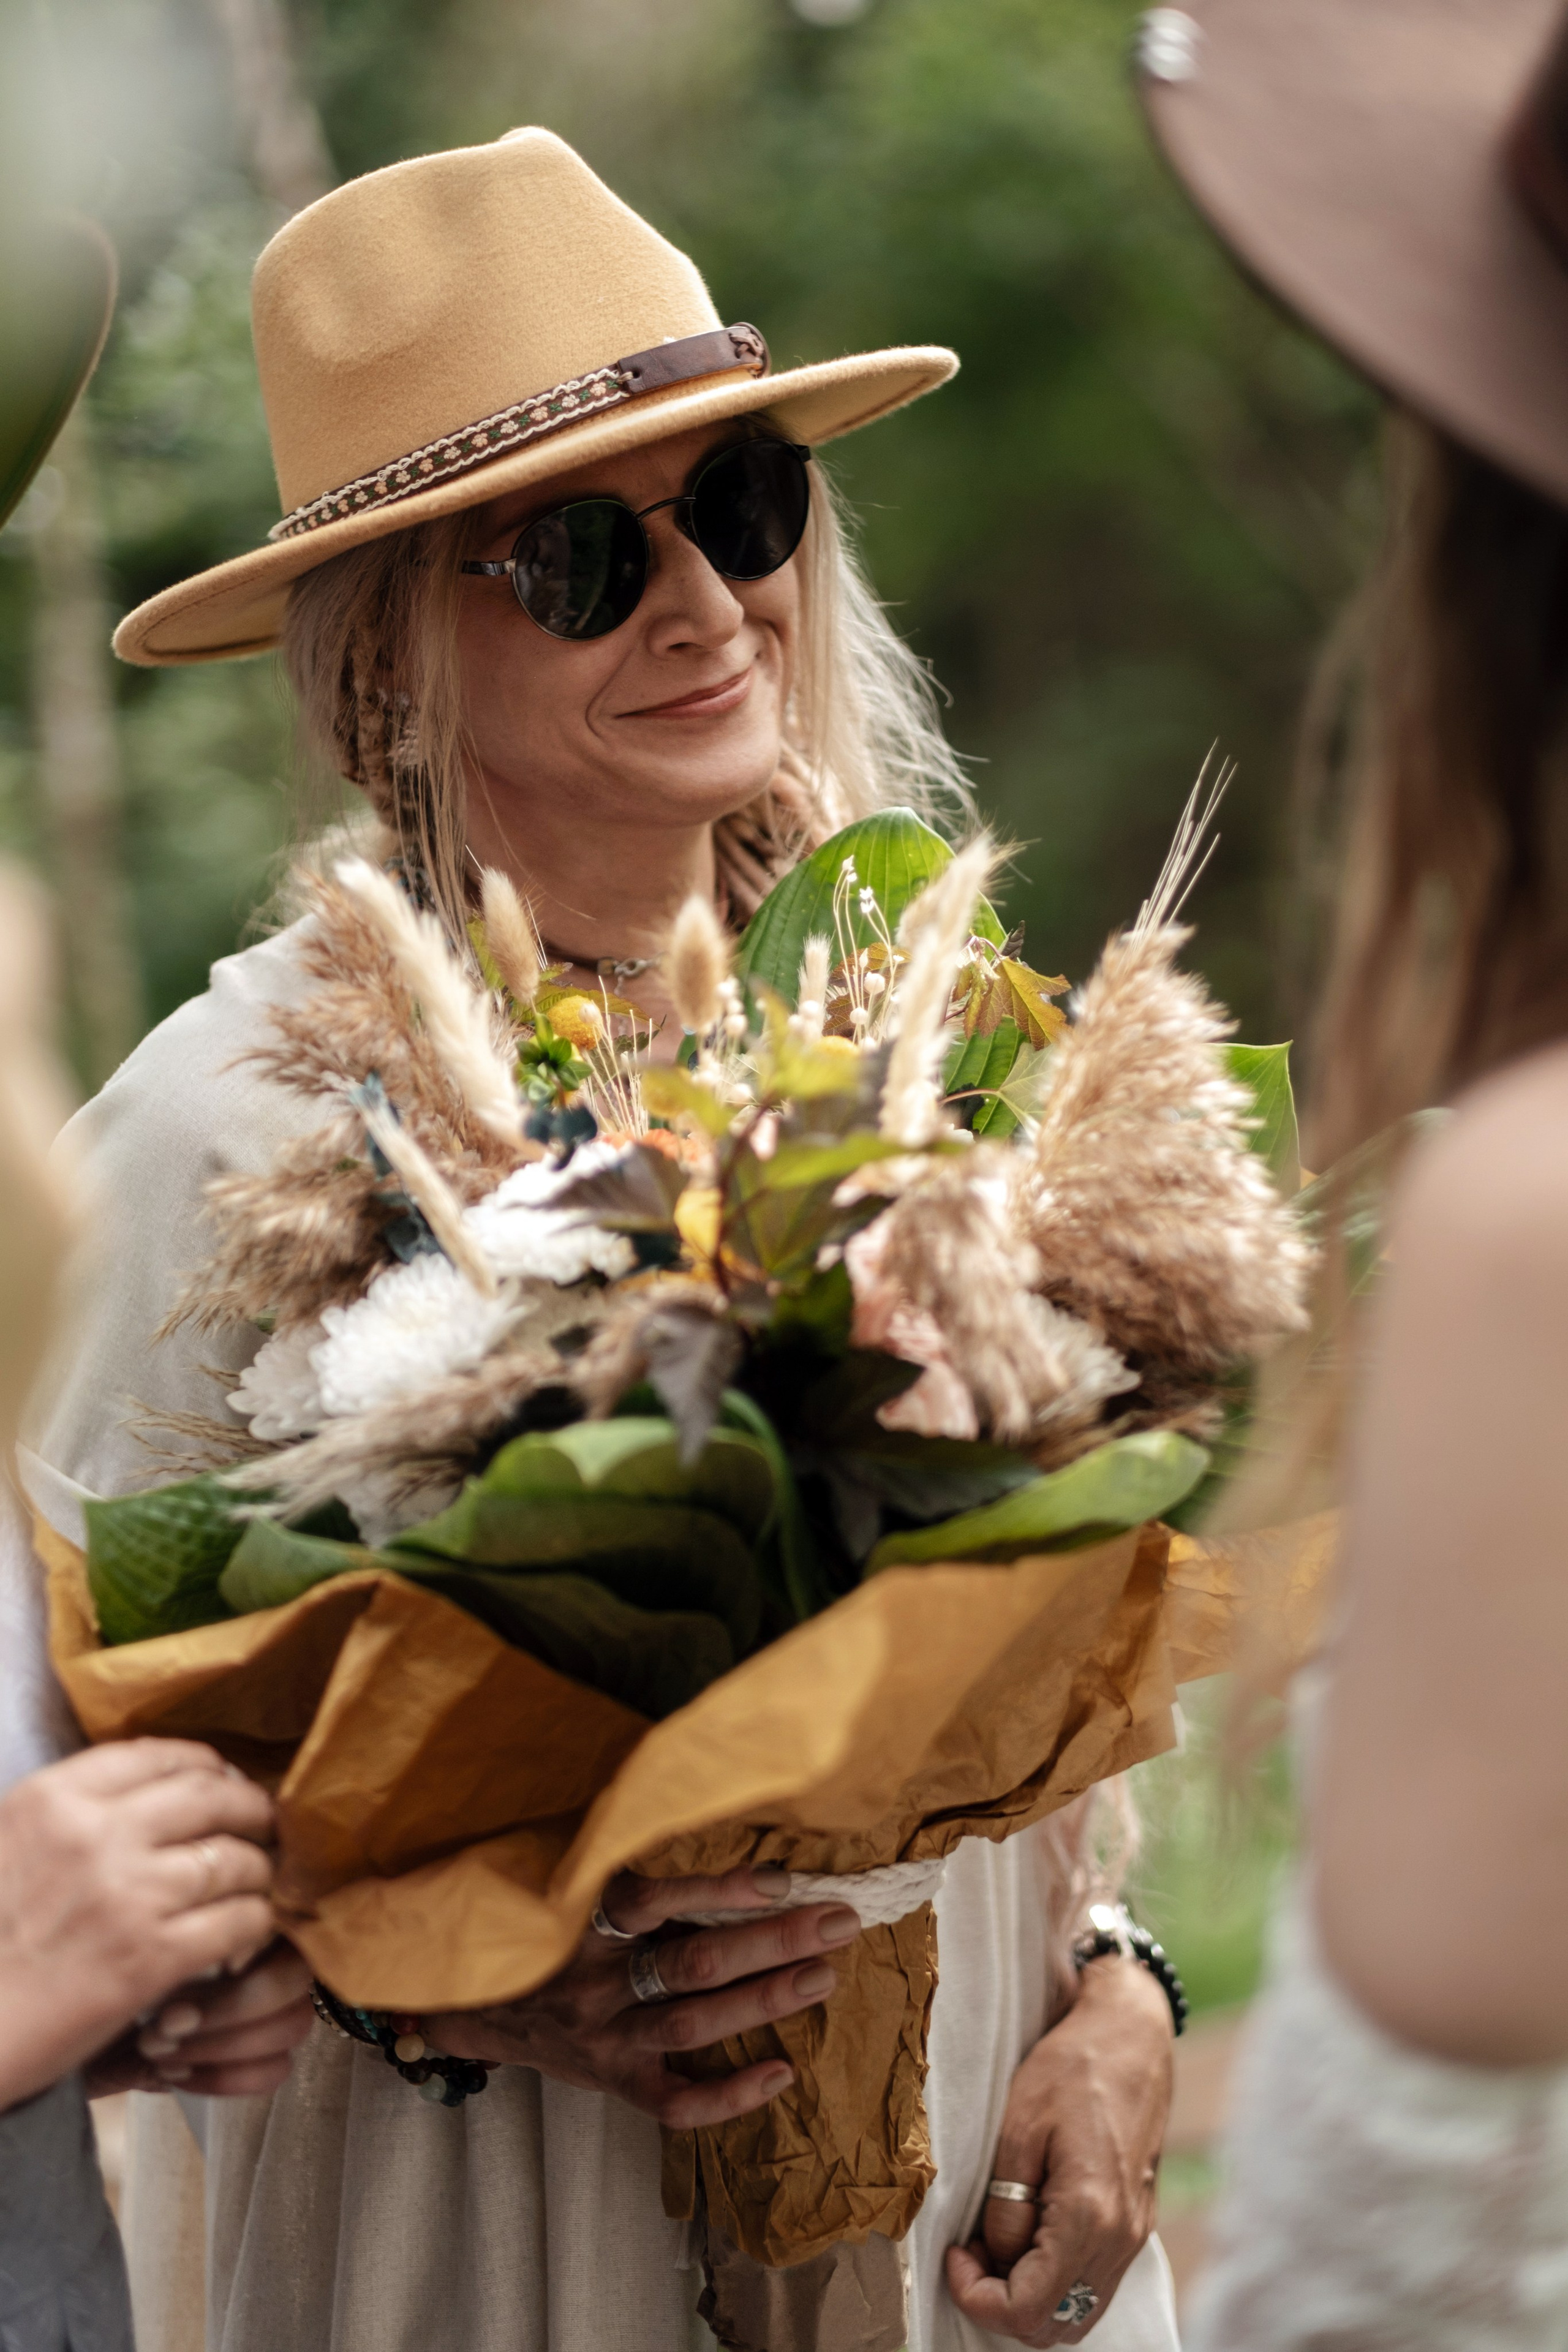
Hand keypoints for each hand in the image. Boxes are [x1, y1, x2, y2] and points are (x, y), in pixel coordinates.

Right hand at [0, 1738, 277, 2110]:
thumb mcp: (11, 1841)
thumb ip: (74, 1809)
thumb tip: (154, 1790)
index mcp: (53, 1798)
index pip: (159, 1754)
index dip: (206, 1767)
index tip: (223, 1782)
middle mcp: (95, 1834)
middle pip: (210, 1797)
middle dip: (251, 1808)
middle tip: (265, 1824)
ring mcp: (128, 1894)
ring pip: (235, 1858)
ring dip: (258, 1869)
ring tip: (259, 1879)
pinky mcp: (153, 1956)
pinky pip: (238, 1920)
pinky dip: (255, 1922)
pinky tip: (249, 1929)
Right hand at [427, 1865, 859, 2129]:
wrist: (472, 1999)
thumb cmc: (537, 1920)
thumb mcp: (563, 1872)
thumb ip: (618, 1847)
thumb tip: (691, 1791)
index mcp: (582, 1918)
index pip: (654, 1900)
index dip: (720, 1889)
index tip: (780, 1877)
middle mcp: (594, 1981)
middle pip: (693, 1965)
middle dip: (772, 1942)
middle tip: (836, 1924)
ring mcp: (604, 2036)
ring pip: (693, 2024)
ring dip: (763, 1999)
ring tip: (821, 1975)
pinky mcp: (612, 2080)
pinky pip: (674, 2100)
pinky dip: (729, 2094)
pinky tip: (782, 2074)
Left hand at [945, 1954, 1173, 2343]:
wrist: (1131, 2036)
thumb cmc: (1073, 2068)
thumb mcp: (1019, 2127)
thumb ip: (1005, 2205)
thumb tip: (995, 2255)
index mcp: (1089, 2217)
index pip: (1027, 2308)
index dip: (977, 2296)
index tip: (954, 2254)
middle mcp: (1119, 2240)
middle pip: (1053, 2325)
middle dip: (1000, 2302)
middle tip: (969, 2249)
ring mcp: (1133, 2236)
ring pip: (1076, 2313)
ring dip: (1027, 2295)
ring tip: (994, 2239)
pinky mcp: (1135, 2225)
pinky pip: (1092, 2284)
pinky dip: (1054, 2280)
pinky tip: (1027, 2234)